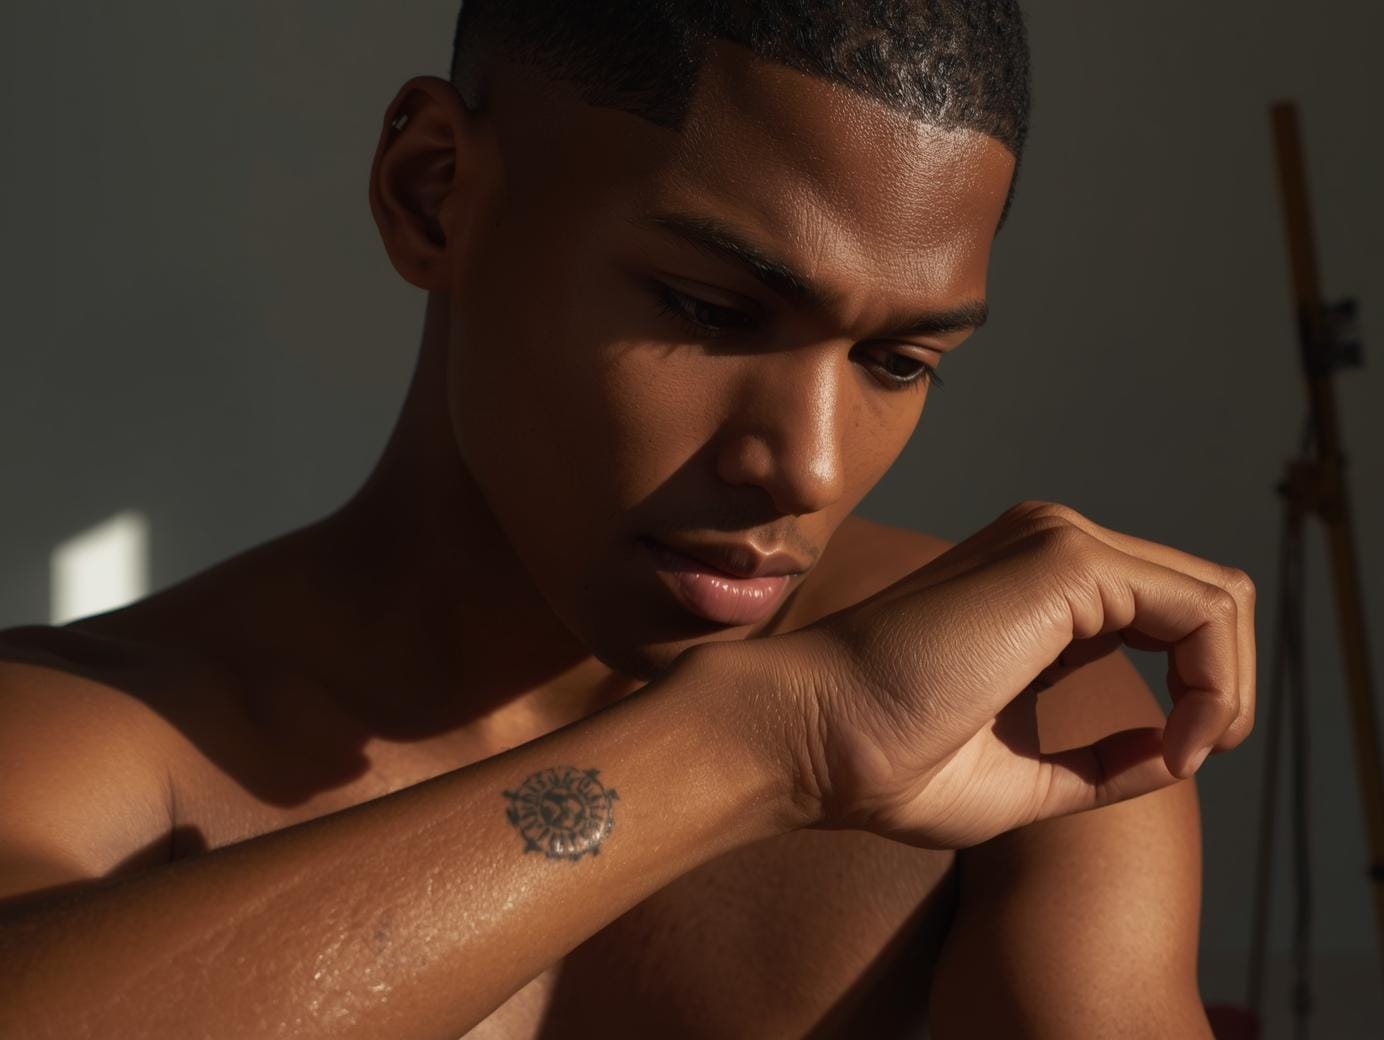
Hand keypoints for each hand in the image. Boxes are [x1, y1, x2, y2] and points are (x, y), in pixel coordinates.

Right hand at [748, 500, 1255, 848]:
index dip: (1198, 693)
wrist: (813, 738)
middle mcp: (1051, 546)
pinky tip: (1179, 741)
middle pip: (1205, 599)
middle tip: (1192, 757)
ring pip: (1218, 598)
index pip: (1169, 613)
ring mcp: (1057, 541)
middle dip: (1225, 689)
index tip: (1164, 766)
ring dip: (1227, 689)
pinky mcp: (1063, 559)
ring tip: (1190, 752)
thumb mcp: (1021, 771)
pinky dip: (1214, 685)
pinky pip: (1203, 610)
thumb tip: (1176, 748)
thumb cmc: (888, 761)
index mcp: (1036, 586)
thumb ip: (1100, 758)